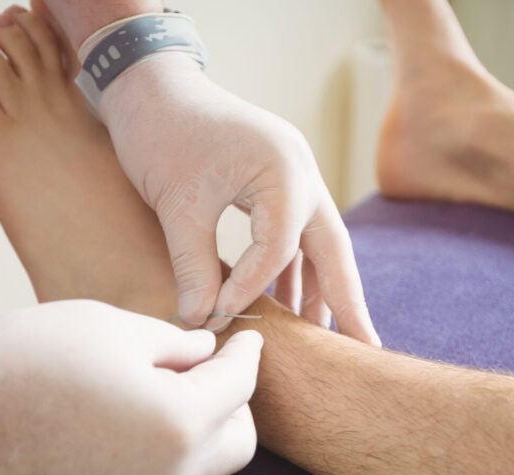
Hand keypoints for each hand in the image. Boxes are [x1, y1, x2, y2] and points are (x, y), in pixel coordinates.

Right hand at [0, 300, 261, 474]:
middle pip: (240, 445)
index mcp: (179, 421)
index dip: (248, 356)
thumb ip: (176, 345)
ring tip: (187, 412)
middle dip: (236, 404)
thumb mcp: (113, 327)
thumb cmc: (27, 356)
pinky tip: (155, 446)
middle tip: (214, 374)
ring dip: (213, 450)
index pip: (240, 387)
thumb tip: (207, 355)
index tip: (246, 342)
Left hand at [98, 54, 379, 344]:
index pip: (280, 248)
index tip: (219, 316)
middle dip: (347, 301)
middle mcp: (302, 172)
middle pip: (334, 249)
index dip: (252, 288)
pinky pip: (296, 234)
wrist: (150, 86)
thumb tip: (203, 322)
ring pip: (319, 244)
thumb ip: (195, 266)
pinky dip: (293, 268)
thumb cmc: (161, 133)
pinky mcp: (279, 183)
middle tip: (363, 348)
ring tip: (322, 339)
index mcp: (284, 170)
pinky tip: (288, 303)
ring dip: (320, 288)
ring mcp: (295, 176)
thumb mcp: (176, 203)